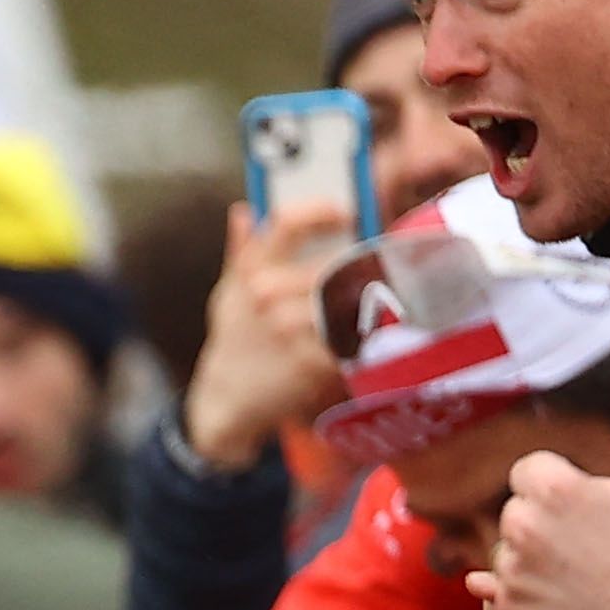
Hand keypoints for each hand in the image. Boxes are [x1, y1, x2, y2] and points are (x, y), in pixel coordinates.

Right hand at [186, 203, 354, 469]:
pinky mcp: (309, 361)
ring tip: (382, 294)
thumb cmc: (235, 339)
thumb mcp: (229, 294)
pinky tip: (372, 330)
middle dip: (360, 261)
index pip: (287, 222)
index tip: (344, 211)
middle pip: (332, 262)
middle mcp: (267, 295)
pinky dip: (367, 332)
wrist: (226, 399)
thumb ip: (240, 251)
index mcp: (251, 271)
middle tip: (379, 260)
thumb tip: (243, 211)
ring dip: (370, 296)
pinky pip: (353, 337)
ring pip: (349, 298)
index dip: (320, 210)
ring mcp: (288, 329)